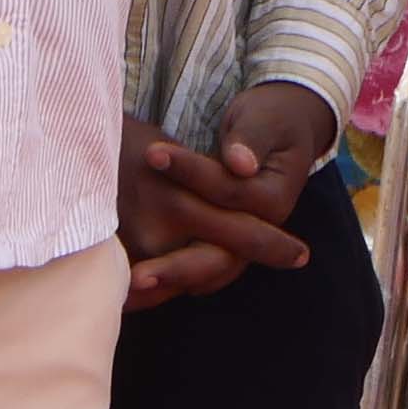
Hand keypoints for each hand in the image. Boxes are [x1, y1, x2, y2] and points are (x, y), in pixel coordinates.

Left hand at [115, 82, 333, 309]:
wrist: (283, 130)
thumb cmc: (270, 119)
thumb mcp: (263, 121)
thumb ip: (249, 140)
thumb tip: (240, 163)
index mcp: (273, 199)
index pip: (226, 193)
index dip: (190, 172)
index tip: (150, 153)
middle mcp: (258, 229)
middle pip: (216, 259)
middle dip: (174, 267)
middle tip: (134, 275)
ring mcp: (239, 241)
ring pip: (204, 274)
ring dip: (166, 284)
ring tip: (124, 289)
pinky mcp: (220, 243)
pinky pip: (194, 272)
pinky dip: (166, 282)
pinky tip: (130, 288)